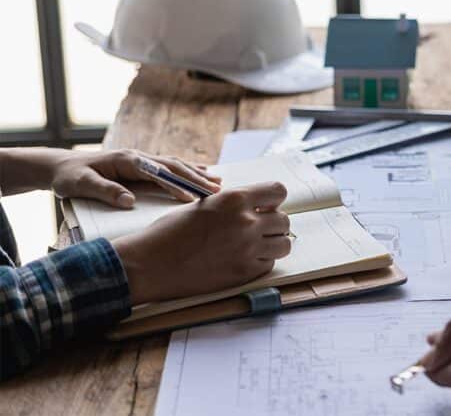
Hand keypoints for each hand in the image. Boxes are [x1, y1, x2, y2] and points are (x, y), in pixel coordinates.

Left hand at [50, 149, 220, 207]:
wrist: (61, 166)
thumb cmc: (69, 177)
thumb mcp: (81, 185)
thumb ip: (105, 191)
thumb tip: (129, 202)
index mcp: (127, 161)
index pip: (160, 174)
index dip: (178, 185)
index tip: (195, 197)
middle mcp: (138, 157)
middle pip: (174, 167)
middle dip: (197, 179)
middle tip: (218, 191)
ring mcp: (141, 159)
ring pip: (175, 165)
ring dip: (197, 173)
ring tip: (218, 182)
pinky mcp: (141, 165)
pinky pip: (169, 166)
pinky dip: (188, 169)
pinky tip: (202, 172)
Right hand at [112, 181, 290, 304]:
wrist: (149, 264)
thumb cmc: (169, 232)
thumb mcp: (204, 205)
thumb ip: (233, 204)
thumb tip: (256, 207)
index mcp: (235, 199)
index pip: (278, 192)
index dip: (273, 200)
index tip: (265, 207)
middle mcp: (246, 222)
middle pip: (284, 220)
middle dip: (273, 224)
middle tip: (257, 229)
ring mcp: (247, 249)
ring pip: (284, 244)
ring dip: (273, 243)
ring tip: (255, 245)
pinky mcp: (243, 273)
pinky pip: (269, 264)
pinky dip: (261, 262)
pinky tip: (243, 259)